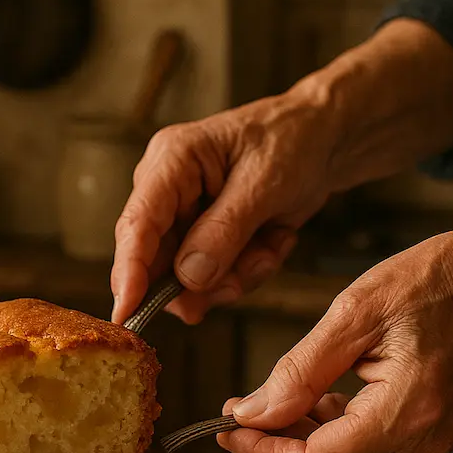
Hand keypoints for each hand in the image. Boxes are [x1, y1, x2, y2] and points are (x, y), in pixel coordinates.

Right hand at [110, 19, 452, 326]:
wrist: (326, 138)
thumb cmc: (294, 141)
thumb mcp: (264, 184)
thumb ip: (224, 231)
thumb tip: (188, 278)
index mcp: (171, 161)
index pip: (137, 224)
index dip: (128, 272)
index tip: (127, 314)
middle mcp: (166, 190)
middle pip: (155, 259)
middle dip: (200, 280)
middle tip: (239, 281)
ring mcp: (184, 215)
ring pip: (187, 277)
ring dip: (234, 275)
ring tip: (271, 246)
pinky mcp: (204, 236)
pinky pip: (214, 276)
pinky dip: (248, 269)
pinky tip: (273, 240)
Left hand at [217, 221, 452, 452]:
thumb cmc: (436, 281)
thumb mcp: (354, 311)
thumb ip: (298, 370)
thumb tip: (251, 413)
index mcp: (404, 414)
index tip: (228, 427)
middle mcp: (418, 444)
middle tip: (239, 417)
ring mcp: (422, 446)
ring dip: (292, 448)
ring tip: (271, 402)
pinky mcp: (419, 438)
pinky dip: (319, 439)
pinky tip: (310, 401)